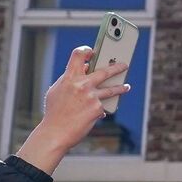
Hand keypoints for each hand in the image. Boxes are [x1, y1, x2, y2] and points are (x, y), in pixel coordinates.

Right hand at [14, 45, 132, 173]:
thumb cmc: (55, 112)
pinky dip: (100, 108)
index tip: (93, 51)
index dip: (86, 50)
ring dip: (121, 87)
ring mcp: (91, 96)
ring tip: (126, 86)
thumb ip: (70, 79)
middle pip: (104, 71)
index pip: (78, 55)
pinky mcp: (98, 108)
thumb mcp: (57, 90)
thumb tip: (85, 68)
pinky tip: (98, 112)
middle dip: (116, 67)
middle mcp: (82, 84)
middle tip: (124, 65)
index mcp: (69, 78)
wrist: (56, 132)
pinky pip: (103, 106)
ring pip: (112, 89)